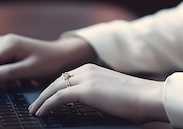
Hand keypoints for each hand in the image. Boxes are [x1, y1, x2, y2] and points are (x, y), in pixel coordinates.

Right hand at [0, 34, 96, 83]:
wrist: (60, 55)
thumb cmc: (49, 62)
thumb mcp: (30, 70)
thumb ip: (9, 73)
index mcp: (8, 43)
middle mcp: (2, 41)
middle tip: (5, 85)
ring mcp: (2, 44)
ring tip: (12, 81)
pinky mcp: (4, 49)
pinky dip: (0, 72)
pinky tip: (12, 77)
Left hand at [28, 64, 167, 123]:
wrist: (148, 97)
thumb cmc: (136, 100)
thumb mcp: (112, 94)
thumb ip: (98, 95)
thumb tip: (91, 106)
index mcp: (94, 68)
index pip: (68, 77)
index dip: (55, 88)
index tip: (46, 97)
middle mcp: (88, 70)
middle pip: (58, 80)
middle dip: (44, 93)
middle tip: (35, 104)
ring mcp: (86, 78)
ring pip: (54, 87)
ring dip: (42, 100)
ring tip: (34, 110)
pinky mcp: (85, 90)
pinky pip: (58, 98)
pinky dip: (46, 105)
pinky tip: (41, 114)